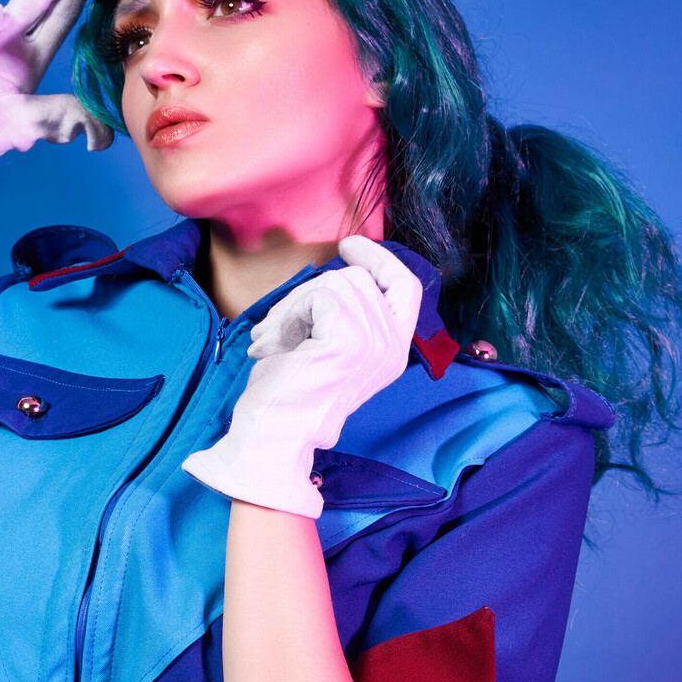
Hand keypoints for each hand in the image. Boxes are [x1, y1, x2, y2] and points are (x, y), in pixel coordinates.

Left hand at [182, 237, 421, 516]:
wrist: (276, 435)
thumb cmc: (291, 396)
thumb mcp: (328, 348)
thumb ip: (344, 315)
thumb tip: (332, 273)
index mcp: (393, 352)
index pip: (406, 286)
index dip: (379, 259)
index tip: (349, 245)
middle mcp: (392, 347)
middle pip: (356, 278)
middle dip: (308, 294)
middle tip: (278, 328)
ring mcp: (375, 343)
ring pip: (334, 282)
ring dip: (292, 306)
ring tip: (274, 340)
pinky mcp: (350, 339)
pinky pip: (319, 295)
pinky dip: (289, 313)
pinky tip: (275, 344)